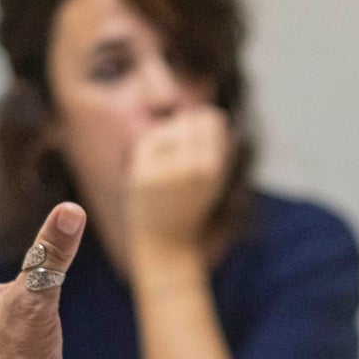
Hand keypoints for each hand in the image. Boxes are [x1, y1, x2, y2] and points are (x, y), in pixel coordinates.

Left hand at [125, 105, 231, 251]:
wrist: (168, 243)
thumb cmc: (191, 206)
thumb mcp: (213, 176)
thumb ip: (215, 146)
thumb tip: (210, 114)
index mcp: (215, 167)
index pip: (213, 119)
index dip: (203, 128)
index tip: (197, 150)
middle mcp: (194, 168)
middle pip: (190, 120)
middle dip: (183, 133)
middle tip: (180, 161)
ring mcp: (167, 172)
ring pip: (167, 129)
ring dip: (165, 142)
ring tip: (168, 171)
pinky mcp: (143, 176)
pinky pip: (147, 144)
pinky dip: (148, 155)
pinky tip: (152, 175)